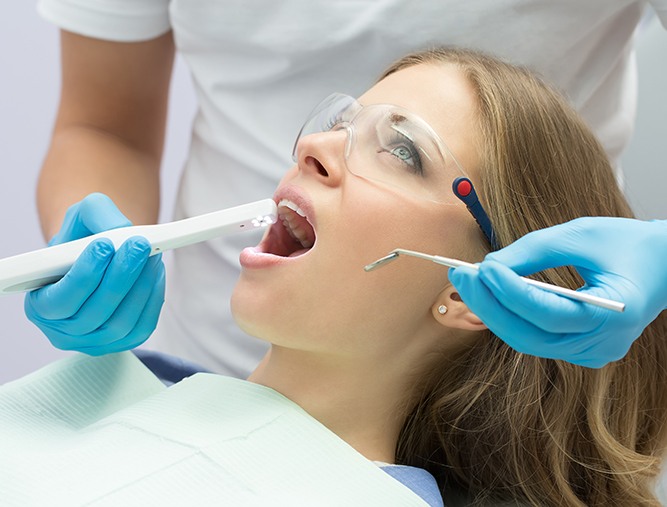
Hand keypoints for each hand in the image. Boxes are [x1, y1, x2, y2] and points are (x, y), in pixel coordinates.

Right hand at [25, 193, 164, 354]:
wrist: (100, 254)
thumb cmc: (84, 238)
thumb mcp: (82, 217)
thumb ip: (96, 216)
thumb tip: (120, 231)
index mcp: (41, 305)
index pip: (61, 300)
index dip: (84, 274)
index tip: (104, 245)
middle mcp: (64, 331)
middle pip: (95, 313)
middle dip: (120, 277)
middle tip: (139, 245)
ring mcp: (94, 342)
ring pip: (121, 322)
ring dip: (141, 286)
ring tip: (151, 255)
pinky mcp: (123, 342)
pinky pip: (142, 327)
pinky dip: (152, 298)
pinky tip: (154, 272)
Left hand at [448, 217, 666, 367]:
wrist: (664, 265)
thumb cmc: (627, 244)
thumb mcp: (581, 234)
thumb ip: (533, 250)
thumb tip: (489, 266)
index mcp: (614, 315)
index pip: (548, 312)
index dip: (510, 293)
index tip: (481, 268)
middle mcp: (602, 344)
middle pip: (530, 335)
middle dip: (489, 305)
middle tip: (461, 275)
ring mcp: (591, 352)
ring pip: (528, 339)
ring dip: (494, 311)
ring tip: (469, 282)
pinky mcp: (581, 349)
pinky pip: (536, 337)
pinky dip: (512, 316)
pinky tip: (492, 294)